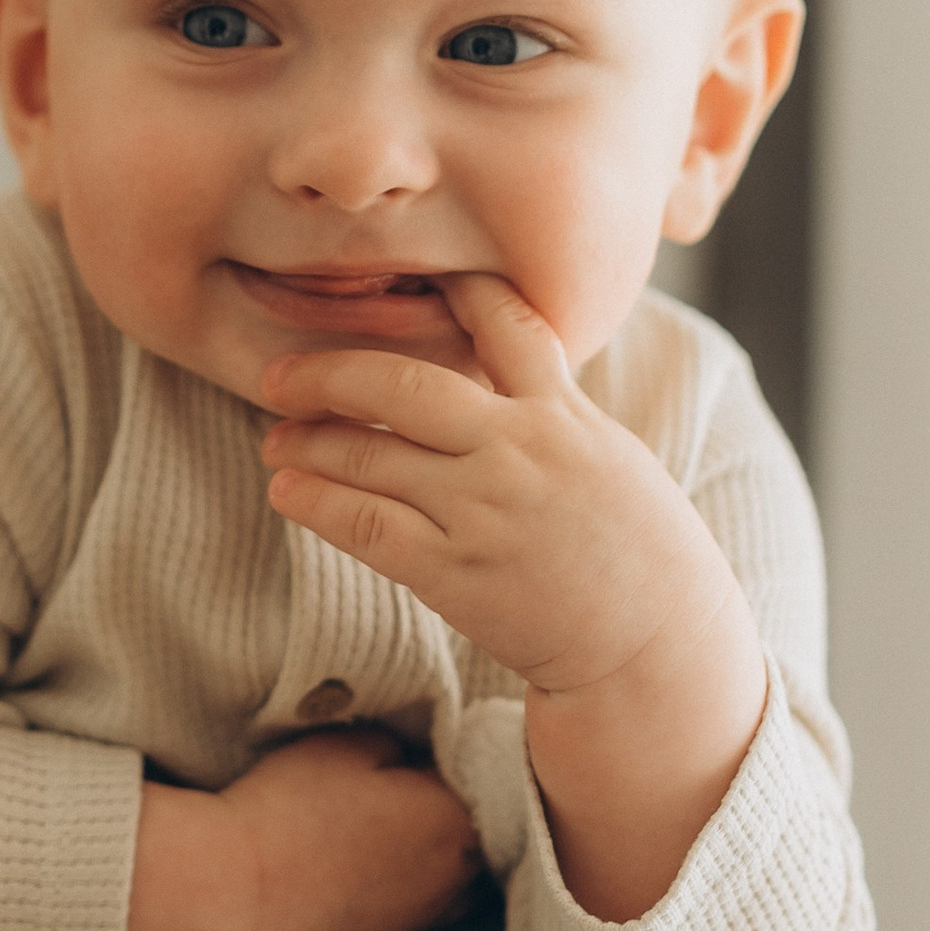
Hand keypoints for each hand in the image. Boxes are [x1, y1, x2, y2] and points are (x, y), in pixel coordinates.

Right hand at [124, 725, 482, 930]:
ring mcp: (433, 912)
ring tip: (389, 816)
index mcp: (459, 816)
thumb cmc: (293, 807)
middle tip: (406, 770)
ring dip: (436, 839)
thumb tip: (417, 753)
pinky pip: (429, 893)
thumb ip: (402, 742)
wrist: (239, 890)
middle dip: (450, 795)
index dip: (449, 746)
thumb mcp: (350, 742)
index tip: (420, 737)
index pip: (479, 767)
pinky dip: (413, 871)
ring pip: (457, 862)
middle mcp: (462, 872)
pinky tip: (374, 855)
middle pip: (476, 819)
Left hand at [256, 273, 766, 921]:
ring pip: (373, 454)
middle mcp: (518, 451)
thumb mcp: (608, 454)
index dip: (449, 293)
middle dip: (330, 373)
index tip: (396, 284)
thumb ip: (549, 407)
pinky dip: (318, 502)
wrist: (655, 647)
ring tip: (275, 438)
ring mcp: (485, 512)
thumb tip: (496, 361)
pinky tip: (285, 490)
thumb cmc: (633, 548)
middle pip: (404, 385)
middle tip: (280, 378)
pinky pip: (368, 526)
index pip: (502, 322)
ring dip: (309, 442)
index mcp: (562, 414)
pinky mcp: (458, 573)